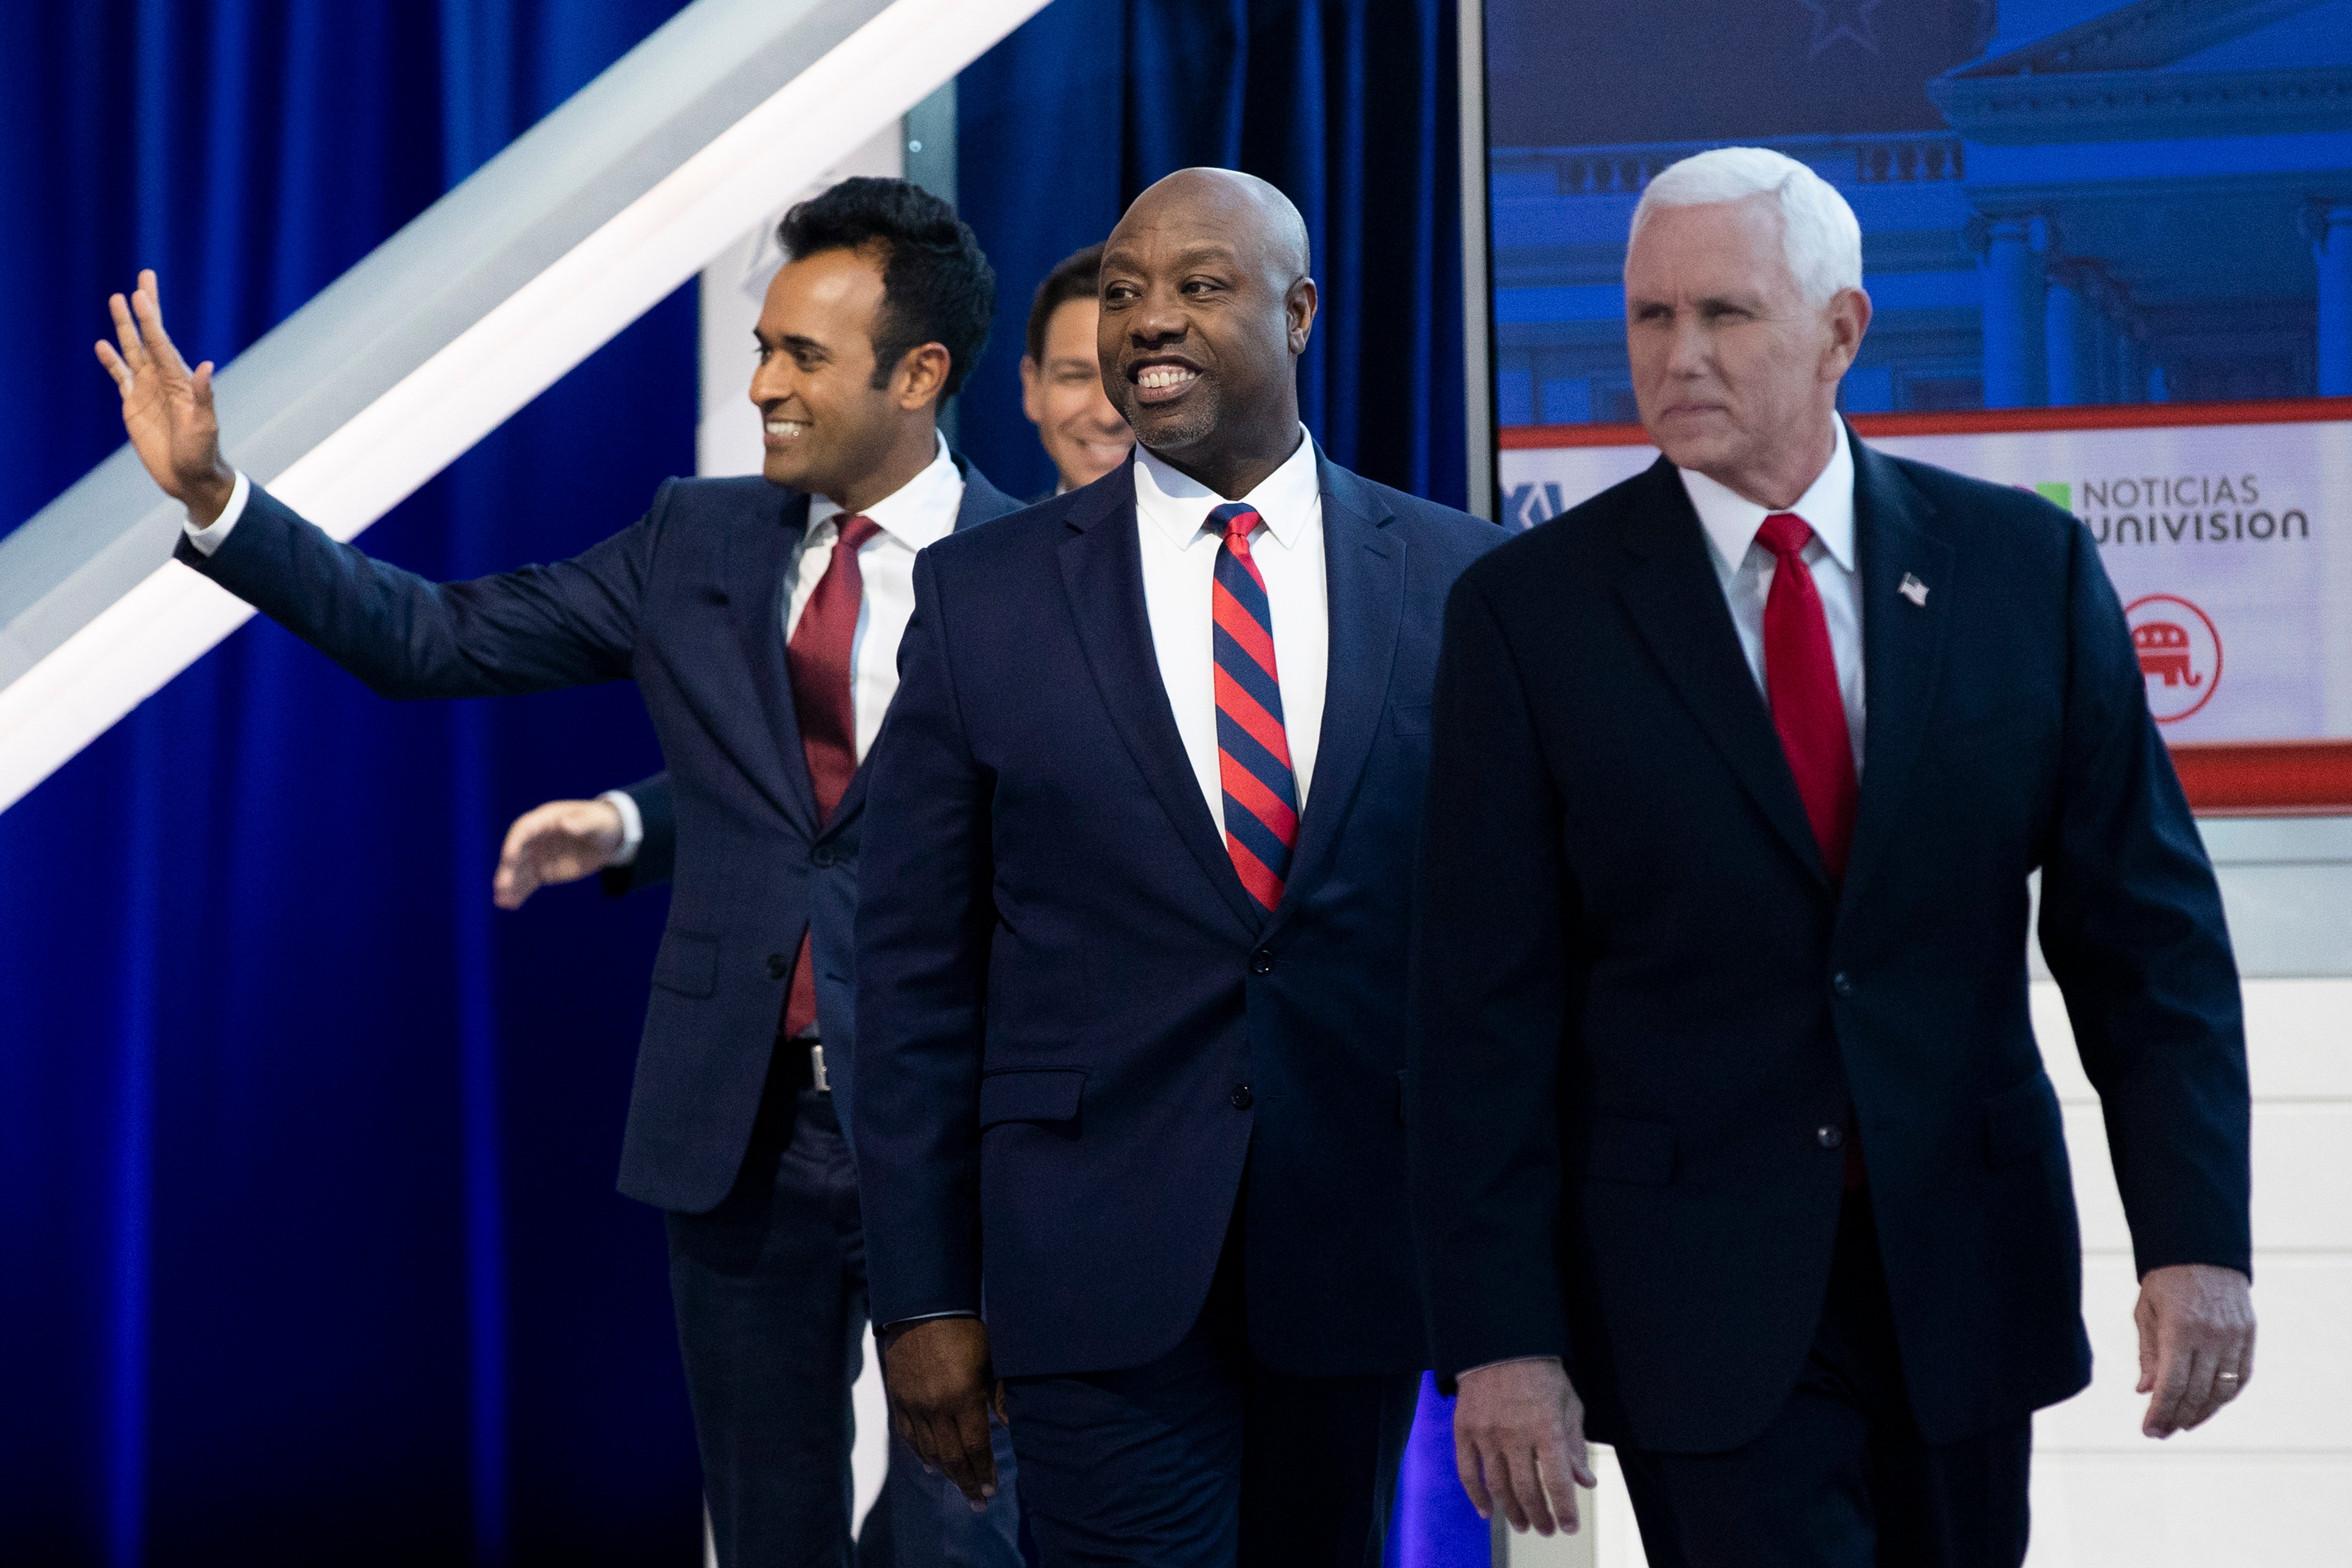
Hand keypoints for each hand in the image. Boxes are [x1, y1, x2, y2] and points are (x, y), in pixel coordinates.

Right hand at [94, 270, 236, 525]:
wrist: (191, 477)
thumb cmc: (203, 452)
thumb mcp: (204, 425)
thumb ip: (204, 396)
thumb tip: (208, 366)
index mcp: (180, 381)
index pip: (162, 343)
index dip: (151, 318)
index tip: (142, 292)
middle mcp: (163, 379)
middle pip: (150, 336)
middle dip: (146, 308)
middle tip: (144, 278)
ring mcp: (147, 389)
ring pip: (132, 350)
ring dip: (125, 326)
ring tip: (116, 299)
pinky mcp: (134, 404)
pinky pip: (120, 376)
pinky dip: (111, 361)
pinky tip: (102, 345)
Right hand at [493, 799, 625, 908]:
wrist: (608, 839)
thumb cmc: (602, 823)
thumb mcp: (597, 822)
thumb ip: (582, 823)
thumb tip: (565, 823)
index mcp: (545, 819)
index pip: (523, 830)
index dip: (514, 843)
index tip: (508, 859)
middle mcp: (536, 838)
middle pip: (516, 853)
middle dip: (508, 870)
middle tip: (501, 887)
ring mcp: (538, 855)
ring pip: (519, 871)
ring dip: (510, 885)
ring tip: (502, 901)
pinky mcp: (544, 872)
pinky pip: (528, 883)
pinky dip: (520, 893)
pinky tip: (511, 905)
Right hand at [882, 1318, 1004, 1507]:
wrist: (923, 1308)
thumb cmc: (965, 1331)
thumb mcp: (990, 1359)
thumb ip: (998, 1394)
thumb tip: (1008, 1424)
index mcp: (963, 1398)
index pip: (975, 1446)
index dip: (983, 1470)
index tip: (991, 1491)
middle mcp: (936, 1408)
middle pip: (952, 1456)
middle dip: (966, 1482)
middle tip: (977, 1503)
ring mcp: (914, 1405)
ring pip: (929, 1450)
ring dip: (945, 1472)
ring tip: (958, 1486)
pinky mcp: (899, 1398)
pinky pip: (909, 1435)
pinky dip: (920, 1453)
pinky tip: (930, 1465)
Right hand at [1454, 1357, 1597, 1534]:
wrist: (1500, 1343)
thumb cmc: (1540, 1373)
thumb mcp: (1568, 1404)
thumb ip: (1575, 1445)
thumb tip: (1585, 1481)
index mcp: (1546, 1426)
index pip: (1557, 1481)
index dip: (1565, 1509)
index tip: (1570, 1526)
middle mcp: (1515, 1433)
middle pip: (1527, 1489)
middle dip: (1540, 1516)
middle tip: (1546, 1530)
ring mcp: (1486, 1433)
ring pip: (1498, 1485)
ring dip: (1512, 1511)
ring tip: (1523, 1526)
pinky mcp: (1464, 1429)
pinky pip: (1467, 1471)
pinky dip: (1475, 1495)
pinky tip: (1486, 1512)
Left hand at [2136, 1263, 2254, 1437]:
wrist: (2202, 1250)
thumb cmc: (2165, 1281)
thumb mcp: (2146, 1312)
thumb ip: (2148, 1354)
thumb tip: (2145, 1392)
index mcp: (2180, 1329)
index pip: (2172, 1385)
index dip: (2160, 1412)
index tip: (2149, 1431)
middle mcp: (2211, 1336)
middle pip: (2197, 1393)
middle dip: (2177, 1418)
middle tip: (2161, 1432)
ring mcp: (2234, 1337)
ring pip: (2222, 1390)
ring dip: (2202, 1413)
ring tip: (2182, 1424)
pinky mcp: (2249, 1336)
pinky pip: (2241, 1377)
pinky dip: (2226, 1397)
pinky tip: (2209, 1407)